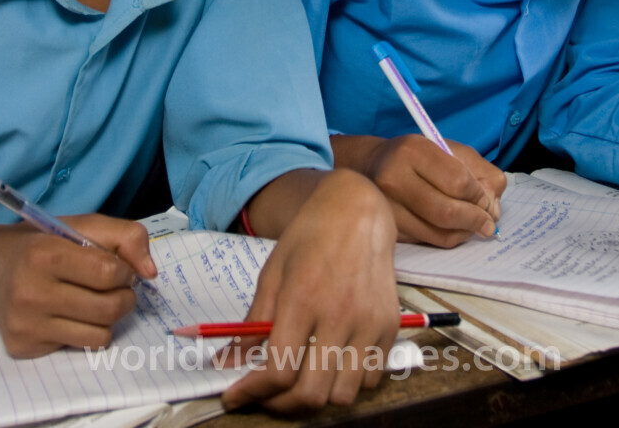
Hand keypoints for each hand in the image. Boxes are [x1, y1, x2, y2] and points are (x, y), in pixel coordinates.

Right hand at [0, 214, 155, 357]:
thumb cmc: (41, 245)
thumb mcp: (81, 226)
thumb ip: (125, 237)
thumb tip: (151, 272)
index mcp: (45, 254)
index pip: (109, 273)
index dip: (124, 271)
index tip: (118, 268)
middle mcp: (30, 292)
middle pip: (109, 309)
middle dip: (124, 298)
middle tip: (115, 289)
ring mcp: (25, 324)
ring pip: (99, 335)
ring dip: (108, 318)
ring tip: (94, 301)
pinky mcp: (23, 347)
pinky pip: (79, 347)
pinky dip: (84, 331)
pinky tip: (68, 315)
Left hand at [221, 170, 398, 414]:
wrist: (357, 212)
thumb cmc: (309, 238)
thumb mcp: (272, 274)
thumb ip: (252, 324)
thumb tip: (227, 362)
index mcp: (302, 299)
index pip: (278, 371)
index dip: (252, 393)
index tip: (236, 395)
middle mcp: (339, 315)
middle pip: (311, 394)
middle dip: (281, 405)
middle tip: (267, 395)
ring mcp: (369, 323)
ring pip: (344, 395)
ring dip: (318, 397)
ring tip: (302, 380)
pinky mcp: (390, 327)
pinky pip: (371, 379)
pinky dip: (349, 383)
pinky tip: (332, 364)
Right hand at [333, 134, 501, 246]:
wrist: (373, 164)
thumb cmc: (419, 156)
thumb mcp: (451, 149)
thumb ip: (481, 173)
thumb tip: (493, 209)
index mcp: (413, 151)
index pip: (458, 181)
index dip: (480, 195)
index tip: (486, 199)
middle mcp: (394, 178)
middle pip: (447, 212)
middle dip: (476, 220)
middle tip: (488, 223)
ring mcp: (387, 206)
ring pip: (439, 233)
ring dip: (465, 233)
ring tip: (473, 225)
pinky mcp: (388, 226)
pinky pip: (428, 241)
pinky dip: (448, 238)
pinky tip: (453, 228)